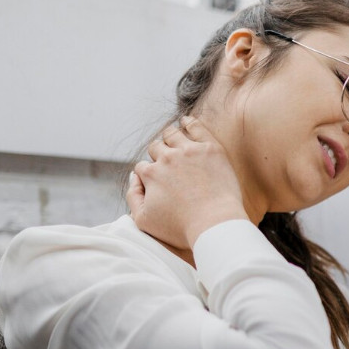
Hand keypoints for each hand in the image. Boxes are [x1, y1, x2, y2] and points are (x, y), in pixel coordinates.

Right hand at [126, 116, 247, 257]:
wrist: (215, 224)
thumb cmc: (181, 228)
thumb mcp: (144, 220)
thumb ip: (133, 197)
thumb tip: (134, 176)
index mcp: (150, 173)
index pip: (143, 167)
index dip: (148, 175)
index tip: (158, 182)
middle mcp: (167, 158)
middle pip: (156, 148)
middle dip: (158, 155)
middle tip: (168, 164)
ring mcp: (189, 151)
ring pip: (172, 134)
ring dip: (169, 136)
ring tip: (173, 139)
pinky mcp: (211, 149)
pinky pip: (197, 127)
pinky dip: (189, 122)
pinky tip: (187, 121)